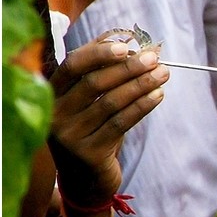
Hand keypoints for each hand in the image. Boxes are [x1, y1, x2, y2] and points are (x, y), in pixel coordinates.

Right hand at [47, 35, 168, 212]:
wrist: (85, 179)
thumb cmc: (91, 129)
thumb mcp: (90, 101)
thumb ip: (101, 68)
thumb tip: (125, 37)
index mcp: (52, 94)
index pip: (72, 65)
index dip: (99, 53)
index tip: (127, 46)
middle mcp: (55, 114)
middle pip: (94, 83)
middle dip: (129, 68)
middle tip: (155, 59)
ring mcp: (70, 136)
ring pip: (110, 103)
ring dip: (141, 85)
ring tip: (163, 74)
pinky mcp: (88, 153)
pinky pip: (121, 123)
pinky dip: (142, 106)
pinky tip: (158, 95)